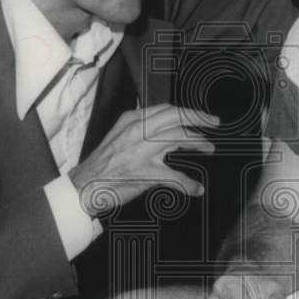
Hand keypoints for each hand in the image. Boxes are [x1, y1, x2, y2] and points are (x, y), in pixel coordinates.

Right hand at [69, 104, 218, 215]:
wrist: (85, 186)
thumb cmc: (102, 163)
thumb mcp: (118, 134)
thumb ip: (138, 126)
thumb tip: (160, 124)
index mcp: (132, 121)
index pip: (166, 109)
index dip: (188, 111)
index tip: (201, 116)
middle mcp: (138, 131)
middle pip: (176, 117)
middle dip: (198, 118)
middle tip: (213, 123)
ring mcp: (142, 151)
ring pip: (178, 138)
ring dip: (198, 142)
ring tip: (209, 148)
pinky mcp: (146, 173)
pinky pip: (175, 176)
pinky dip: (188, 183)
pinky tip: (196, 188)